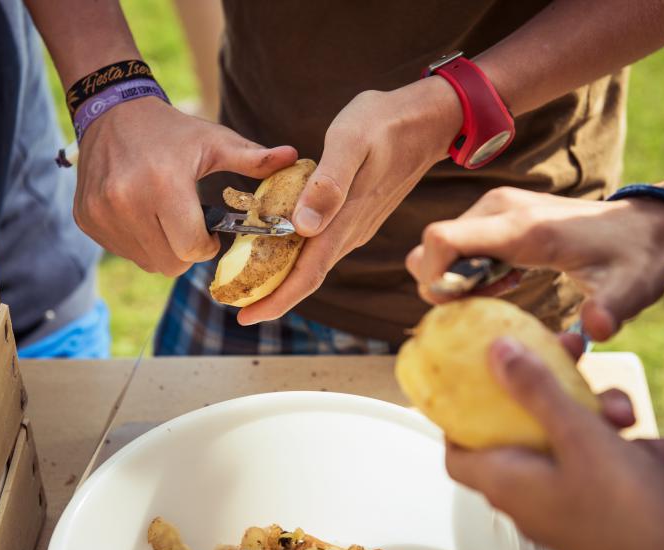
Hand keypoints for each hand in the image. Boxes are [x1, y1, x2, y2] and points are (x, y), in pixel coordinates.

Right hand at [73, 97, 297, 274]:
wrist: (112, 111)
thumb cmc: (172, 131)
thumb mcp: (214, 141)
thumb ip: (254, 158)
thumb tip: (294, 158)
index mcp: (163, 185)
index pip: (190, 249)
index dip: (205, 246)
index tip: (208, 231)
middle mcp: (126, 202)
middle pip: (169, 264)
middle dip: (186, 252)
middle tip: (189, 226)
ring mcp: (101, 213)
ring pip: (146, 262)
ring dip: (162, 249)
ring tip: (166, 217)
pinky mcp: (86, 219)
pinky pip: (123, 251)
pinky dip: (138, 242)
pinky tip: (142, 214)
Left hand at [235, 76, 461, 323]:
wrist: (427, 119)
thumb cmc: (385, 123)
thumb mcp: (351, 141)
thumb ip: (328, 183)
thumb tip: (303, 225)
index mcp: (345, 219)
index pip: (309, 274)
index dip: (277, 300)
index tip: (245, 317)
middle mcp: (351, 232)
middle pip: (309, 277)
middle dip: (272, 296)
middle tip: (236, 304)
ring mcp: (356, 226)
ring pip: (315, 263)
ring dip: (283, 277)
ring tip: (248, 281)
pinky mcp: (357, 215)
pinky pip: (323, 246)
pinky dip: (296, 255)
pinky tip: (277, 246)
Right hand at [405, 187, 663, 339]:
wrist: (647, 224)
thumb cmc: (635, 259)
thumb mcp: (630, 289)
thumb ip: (611, 309)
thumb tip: (594, 331)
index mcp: (521, 228)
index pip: (442, 239)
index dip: (433, 277)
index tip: (455, 308)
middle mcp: (499, 208)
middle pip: (432, 244)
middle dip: (443, 283)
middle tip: (487, 304)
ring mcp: (496, 206)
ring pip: (442, 244)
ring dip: (456, 276)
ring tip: (502, 291)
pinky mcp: (498, 212)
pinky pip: (459, 241)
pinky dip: (468, 267)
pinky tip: (506, 280)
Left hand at [446, 338, 663, 549]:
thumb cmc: (629, 519)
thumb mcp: (578, 437)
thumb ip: (536, 391)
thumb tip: (496, 353)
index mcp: (508, 484)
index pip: (459, 452)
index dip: (460, 416)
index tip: (477, 378)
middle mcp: (535, 496)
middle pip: (527, 430)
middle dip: (555, 393)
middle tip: (573, 359)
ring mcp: (576, 502)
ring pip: (579, 440)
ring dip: (605, 420)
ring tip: (627, 415)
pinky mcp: (615, 507)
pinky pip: (615, 463)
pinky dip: (636, 454)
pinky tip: (656, 461)